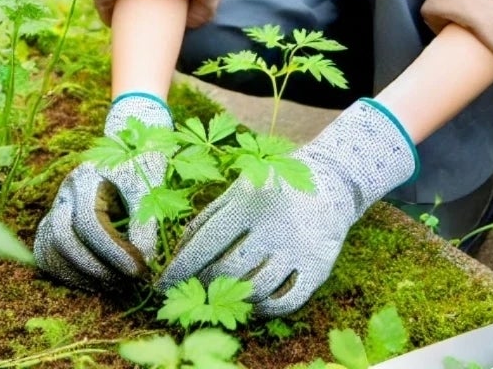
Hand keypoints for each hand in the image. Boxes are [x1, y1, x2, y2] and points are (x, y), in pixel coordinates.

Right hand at [34, 92, 171, 289]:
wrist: (129, 146)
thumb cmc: (142, 164)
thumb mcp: (150, 184)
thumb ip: (146, 220)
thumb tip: (146, 260)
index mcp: (86, 176)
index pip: (89, 220)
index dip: (113, 250)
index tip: (140, 269)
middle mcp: (65, 193)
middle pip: (62, 237)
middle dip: (95, 266)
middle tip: (126, 280)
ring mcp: (55, 208)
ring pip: (49, 249)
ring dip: (81, 275)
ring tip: (116, 283)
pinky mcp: (53, 225)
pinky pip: (47, 256)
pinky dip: (68, 275)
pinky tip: (97, 281)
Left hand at [157, 99, 416, 317]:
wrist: (330, 182)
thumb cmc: (271, 187)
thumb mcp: (238, 190)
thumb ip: (207, 217)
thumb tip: (176, 253)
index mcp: (249, 203)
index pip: (206, 243)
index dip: (180, 268)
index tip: (161, 286)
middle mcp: (273, 226)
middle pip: (226, 270)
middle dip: (202, 284)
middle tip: (193, 290)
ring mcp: (297, 248)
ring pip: (253, 290)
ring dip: (231, 298)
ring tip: (220, 295)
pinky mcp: (318, 268)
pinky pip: (285, 302)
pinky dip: (264, 309)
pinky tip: (252, 302)